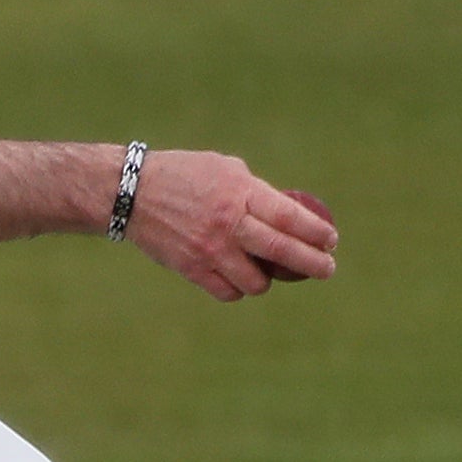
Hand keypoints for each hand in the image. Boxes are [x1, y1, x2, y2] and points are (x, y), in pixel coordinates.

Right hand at [129, 151, 337, 300]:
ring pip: (256, 282)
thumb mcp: (224, 169)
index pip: (289, 216)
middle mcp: (227, 222)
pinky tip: (240, 279)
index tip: (330, 239)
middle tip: (328, 268)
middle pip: (281, 250)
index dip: (315, 231)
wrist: (131, 193)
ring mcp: (209, 249)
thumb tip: (287, 215)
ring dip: (269, 280)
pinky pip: (228, 292)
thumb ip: (254, 191)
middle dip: (312, 263)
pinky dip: (239, 289)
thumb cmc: (183, 175)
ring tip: (270, 272)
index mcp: (238, 192)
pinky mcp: (191, 269)